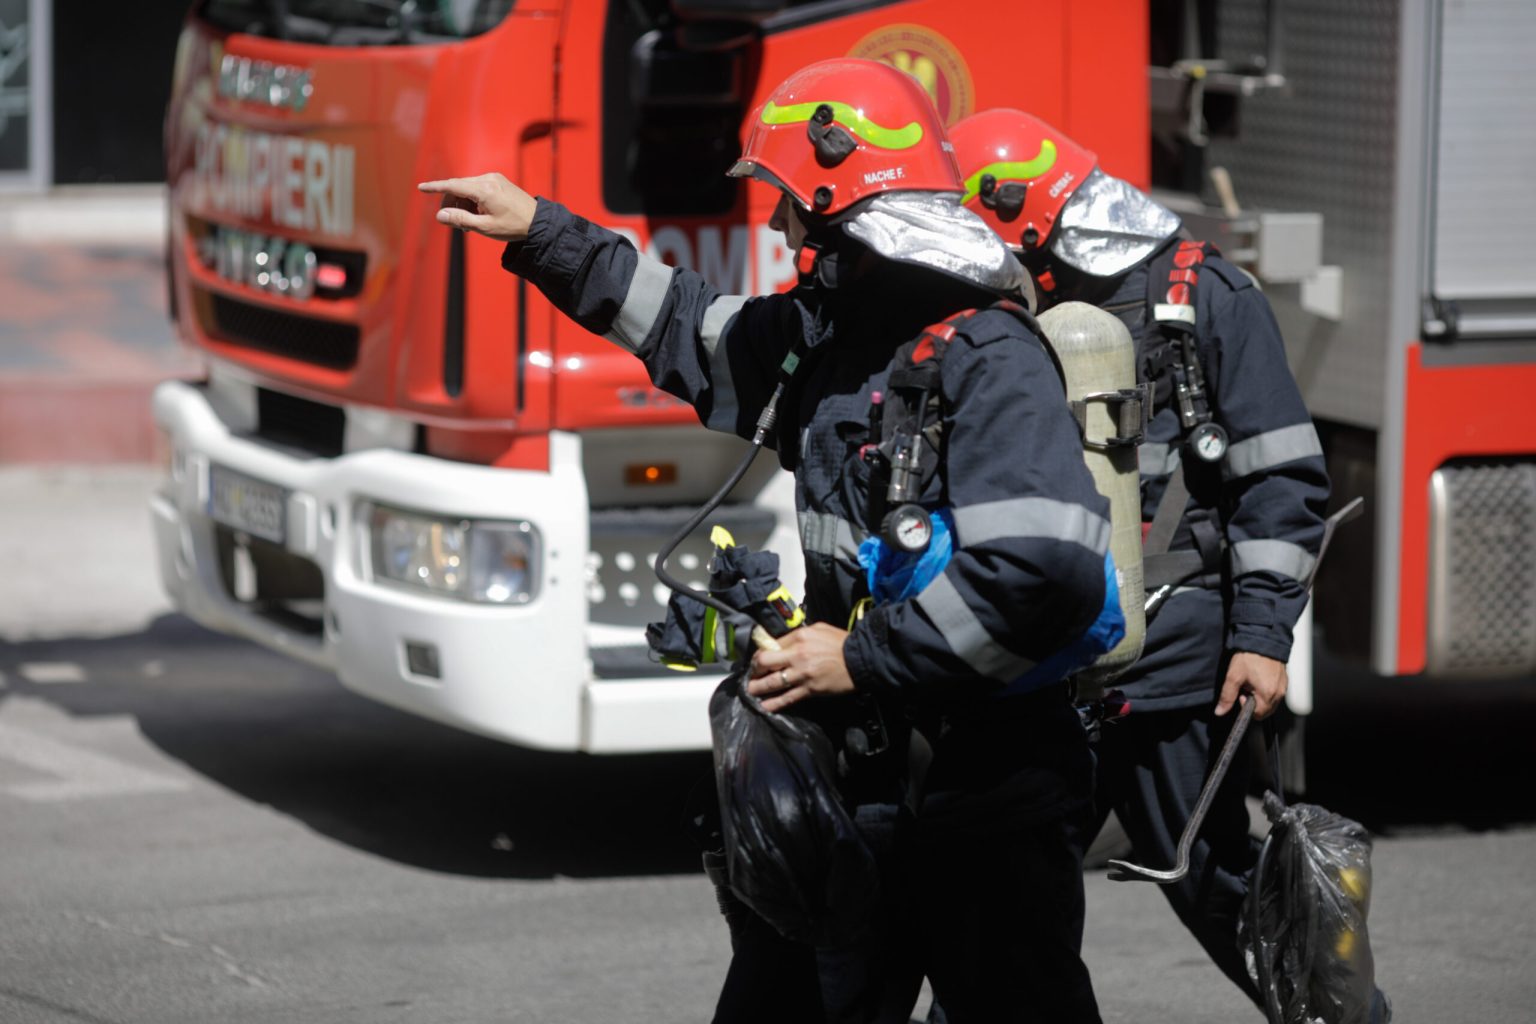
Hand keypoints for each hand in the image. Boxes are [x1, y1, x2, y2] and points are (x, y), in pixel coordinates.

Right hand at [417, 172, 537, 241]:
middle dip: (452, 204)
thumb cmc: (512, 226)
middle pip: (458, 187)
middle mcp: (488, 179)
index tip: (421, 188)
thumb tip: (439, 215)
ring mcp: (494, 177)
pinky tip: (477, 214)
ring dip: (462, 203)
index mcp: (484, 189)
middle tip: (457, 225)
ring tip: (469, 224)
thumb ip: (460, 219)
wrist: (538, 222)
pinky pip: (477, 187)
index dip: (435, 187)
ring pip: (467, 187)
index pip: (452, 185)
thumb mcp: (485, 227)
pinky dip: (471, 199)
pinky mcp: (498, 180)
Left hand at [746, 623, 856, 712]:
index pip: (771, 645)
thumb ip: (798, 635)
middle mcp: (796, 655)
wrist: (860, 659)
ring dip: (758, 688)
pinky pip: (788, 698)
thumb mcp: (818, 629)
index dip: (761, 653)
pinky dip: (774, 704)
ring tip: (751, 691)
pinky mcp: (809, 690)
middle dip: (754, 670)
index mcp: (799, 637)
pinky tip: (765, 707)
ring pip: (772, 683)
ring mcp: (802, 674)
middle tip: (752, 675)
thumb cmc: (841, 642)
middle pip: (765, 662)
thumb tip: (782, 642)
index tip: (758, 660)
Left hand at [1216, 651, 1287, 719]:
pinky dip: (1268, 690)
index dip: (1247, 706)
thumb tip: (1220, 711)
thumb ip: (1227, 697)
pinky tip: (1260, 678)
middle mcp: (1279, 694)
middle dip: (1255, 703)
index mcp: (1267, 695)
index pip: (1258, 715)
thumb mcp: (1234, 677)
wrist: (1263, 639)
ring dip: (1261, 697)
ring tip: (1253, 681)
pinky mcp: (1285, 681)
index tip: (1242, 693)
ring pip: (1271, 702)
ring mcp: (1283, 687)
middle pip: (1266, 710)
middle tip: (1247, 687)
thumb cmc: (1250, 657)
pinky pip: (1276, 693)